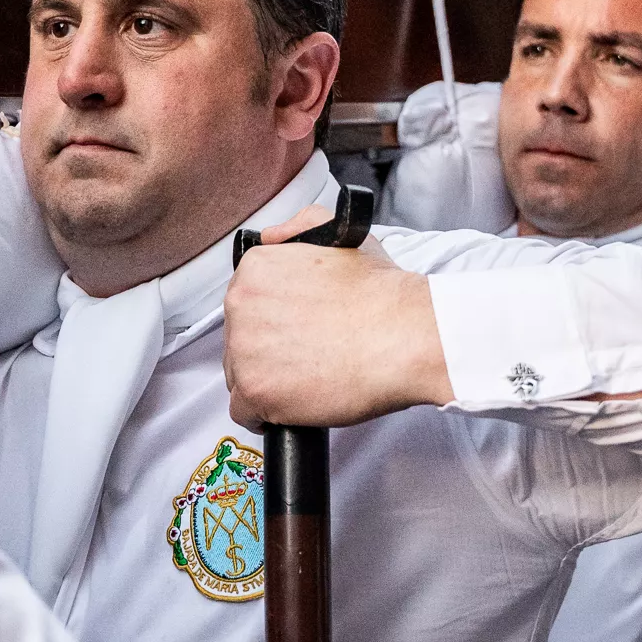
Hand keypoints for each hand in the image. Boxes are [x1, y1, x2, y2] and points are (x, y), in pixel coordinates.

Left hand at [223, 208, 450, 428]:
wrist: (404, 336)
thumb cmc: (381, 294)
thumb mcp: (343, 237)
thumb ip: (300, 227)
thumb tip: (270, 236)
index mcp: (256, 268)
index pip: (244, 303)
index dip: (270, 320)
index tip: (292, 330)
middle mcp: (240, 304)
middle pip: (238, 340)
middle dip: (267, 351)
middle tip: (306, 355)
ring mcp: (244, 349)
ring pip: (239, 375)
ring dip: (267, 381)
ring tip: (306, 379)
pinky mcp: (255, 391)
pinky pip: (243, 411)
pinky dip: (266, 414)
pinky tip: (292, 406)